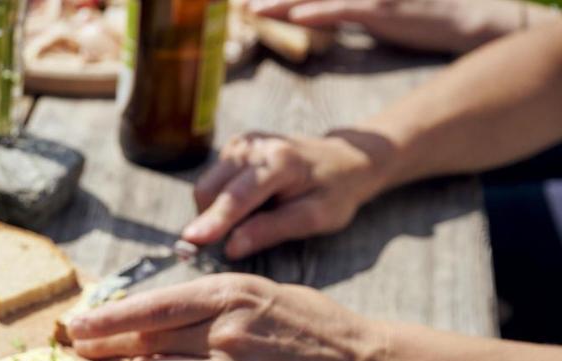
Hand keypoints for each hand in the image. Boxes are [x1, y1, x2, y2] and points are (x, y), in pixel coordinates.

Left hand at [67, 274, 383, 360]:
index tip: (78, 322)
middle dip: (106, 343)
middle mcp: (227, 328)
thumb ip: (204, 302)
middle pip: (147, 338)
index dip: (108, 316)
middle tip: (78, 346)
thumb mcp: (254, 291)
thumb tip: (147, 313)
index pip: (153, 305)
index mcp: (230, 291)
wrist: (354, 360)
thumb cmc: (300, 320)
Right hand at [182, 129, 392, 257]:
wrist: (345, 159)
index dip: (214, 221)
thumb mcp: (315, 218)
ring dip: (218, 211)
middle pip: (209, 190)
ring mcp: (241, 143)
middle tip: (241, 236)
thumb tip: (231, 247)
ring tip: (255, 214)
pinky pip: (212, 182)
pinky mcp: (234, 146)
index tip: (191, 241)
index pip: (237, 197)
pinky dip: (222, 200)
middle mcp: (254, 146)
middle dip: (213, 221)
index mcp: (280, 162)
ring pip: (205, 188)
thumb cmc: (334, 193)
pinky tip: (251, 201)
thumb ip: (272, 230)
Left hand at [245, 0, 539, 53]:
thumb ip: (340, 8)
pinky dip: (319, 12)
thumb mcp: (372, 9)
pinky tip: (296, 15)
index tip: (243, 1)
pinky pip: (345, 9)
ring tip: (252, 8)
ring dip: (283, 1)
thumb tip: (307, 12)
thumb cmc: (417, 15)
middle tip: (236, 3)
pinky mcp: (384, 10)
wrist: (466, 18)